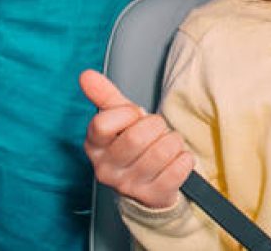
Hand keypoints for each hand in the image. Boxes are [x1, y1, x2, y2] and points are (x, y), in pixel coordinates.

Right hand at [79, 69, 194, 209]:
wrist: (148, 183)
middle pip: (137, 136)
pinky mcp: (153, 196)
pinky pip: (180, 166)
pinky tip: (174, 161)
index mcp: (94, 146)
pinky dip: (184, 158)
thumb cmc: (133, 145)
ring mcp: (129, 186)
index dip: (126, 113)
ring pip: (163, 149)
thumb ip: (104, 95)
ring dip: (173, 141)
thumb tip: (86, 74)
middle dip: (156, 125)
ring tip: (165, 145)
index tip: (133, 116)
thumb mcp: (118, 118)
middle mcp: (106, 169)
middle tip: (155, 131)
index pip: (103, 123)